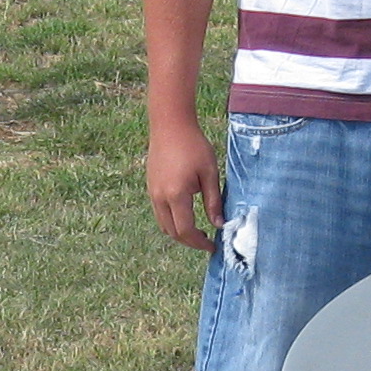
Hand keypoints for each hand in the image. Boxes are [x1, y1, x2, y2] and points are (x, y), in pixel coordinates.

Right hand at [147, 120, 221, 251]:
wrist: (170, 125)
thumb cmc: (194, 146)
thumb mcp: (210, 173)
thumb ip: (213, 201)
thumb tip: (219, 224)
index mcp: (176, 195)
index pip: (186, 230)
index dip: (199, 242)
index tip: (212, 245)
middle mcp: (160, 198)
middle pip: (172, 232)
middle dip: (190, 241)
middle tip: (206, 241)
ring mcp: (152, 193)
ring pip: (164, 225)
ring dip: (179, 232)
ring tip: (197, 230)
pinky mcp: (150, 187)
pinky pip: (159, 213)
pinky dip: (172, 220)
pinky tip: (186, 214)